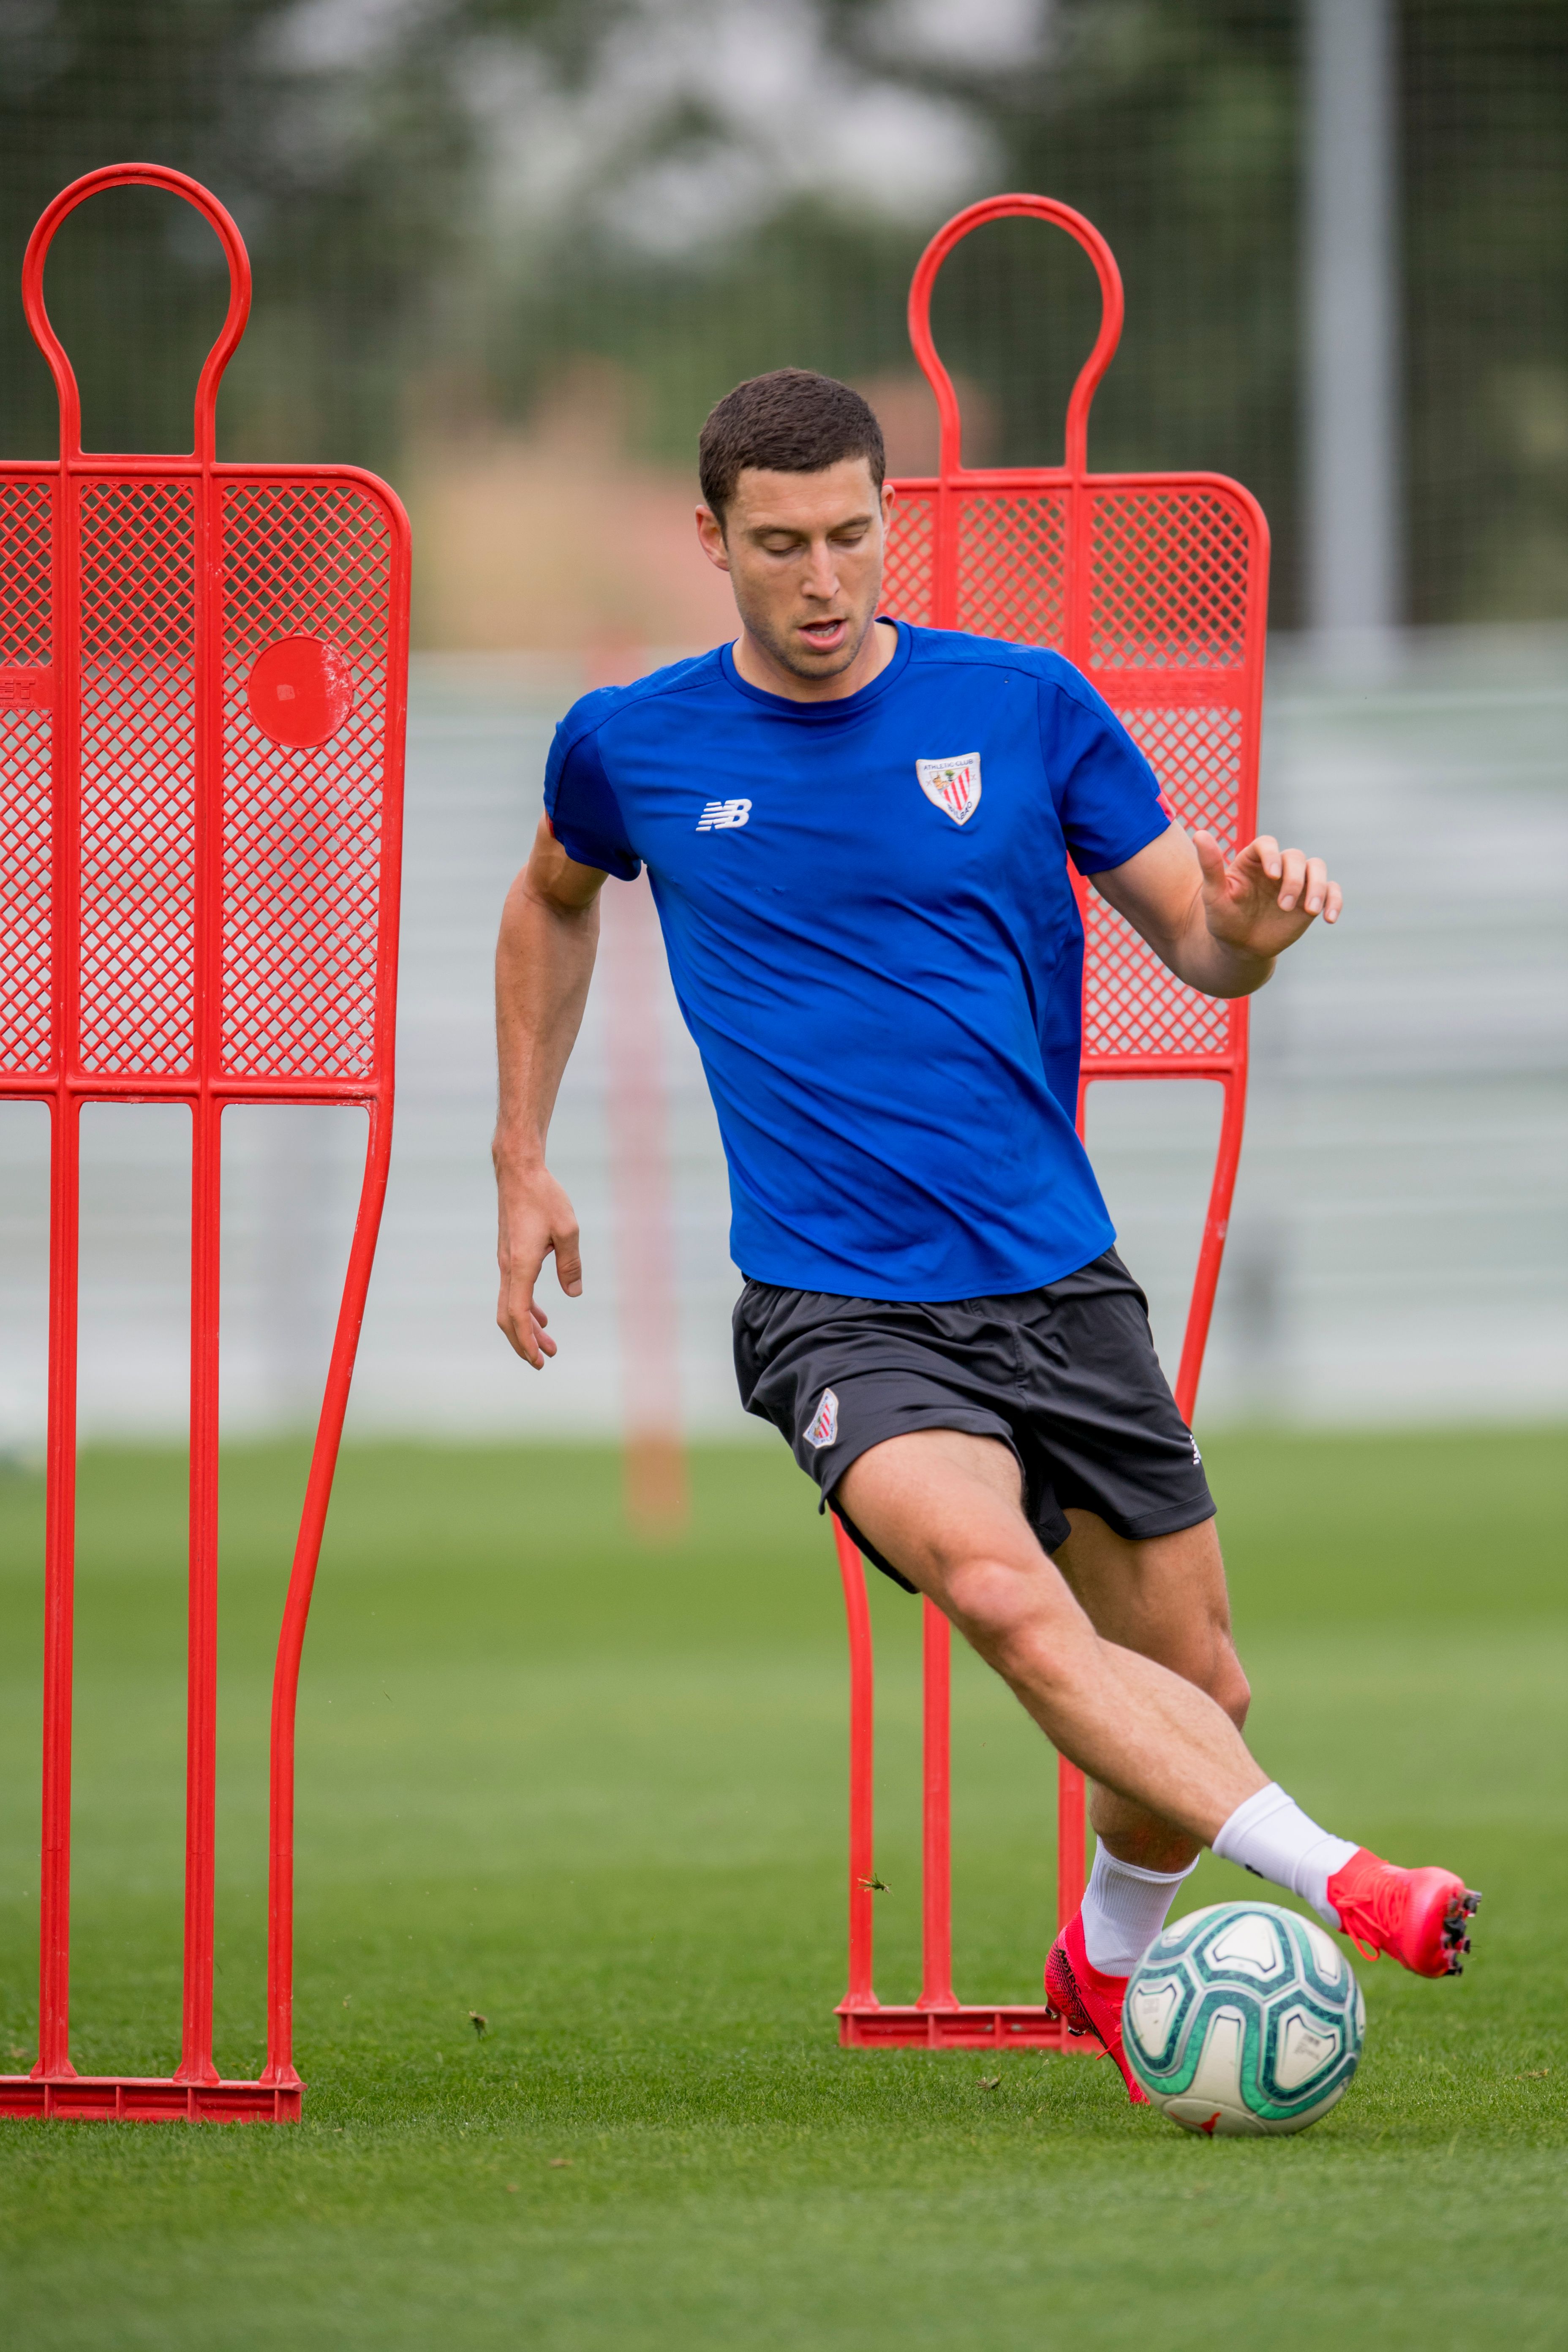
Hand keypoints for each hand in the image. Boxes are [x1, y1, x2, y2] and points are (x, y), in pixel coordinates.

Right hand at [495, 1160, 581, 1368]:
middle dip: (523, 1342)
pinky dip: (526, 1308)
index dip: (525, 1340)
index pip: (517, 1312)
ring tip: (548, 1345)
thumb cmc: (544, 1196)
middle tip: (543, 1362)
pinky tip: (543, 1316)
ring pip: (510, 1305)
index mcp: (520, 1264)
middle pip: (508, 1316)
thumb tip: (574, 1294)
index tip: (537, 1359)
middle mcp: (508, 1267)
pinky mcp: (510, 1255)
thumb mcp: (568, 1230)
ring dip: (527, 1327)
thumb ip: (571, 1264)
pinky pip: (514, 1290)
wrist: (519, 1172)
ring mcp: (507, 1262)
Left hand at [1195, 831, 1341, 961]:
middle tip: (1283, 906)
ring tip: (1309, 911)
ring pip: (1317, 867)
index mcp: (1253, 860)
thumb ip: (1210, 865)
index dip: (1273, 856)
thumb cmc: (1223, 919)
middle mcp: (1277, 866)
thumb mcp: (1214, 895)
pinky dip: (1335, 900)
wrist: (1240, 947)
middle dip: (1294, 880)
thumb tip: (1199, 833)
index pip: (1267, 844)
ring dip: (1317, 887)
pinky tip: (1329, 919)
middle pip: (1296, 857)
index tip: (1272, 876)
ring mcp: (1297, 881)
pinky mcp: (1311, 898)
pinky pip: (1332, 890)